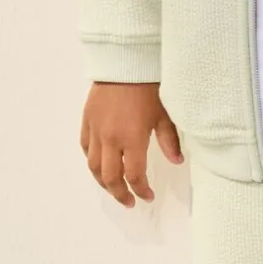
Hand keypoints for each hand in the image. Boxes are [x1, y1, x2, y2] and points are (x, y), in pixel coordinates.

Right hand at [80, 81, 183, 207]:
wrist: (125, 61)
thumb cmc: (150, 86)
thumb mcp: (164, 113)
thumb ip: (169, 140)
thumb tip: (176, 162)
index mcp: (132, 139)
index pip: (134, 175)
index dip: (141, 190)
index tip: (148, 197)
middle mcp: (110, 139)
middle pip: (110, 178)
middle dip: (120, 194)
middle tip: (129, 201)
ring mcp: (96, 130)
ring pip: (94, 166)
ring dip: (103, 182)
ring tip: (114, 188)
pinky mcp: (87, 120)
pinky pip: (86, 148)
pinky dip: (92, 161)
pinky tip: (100, 164)